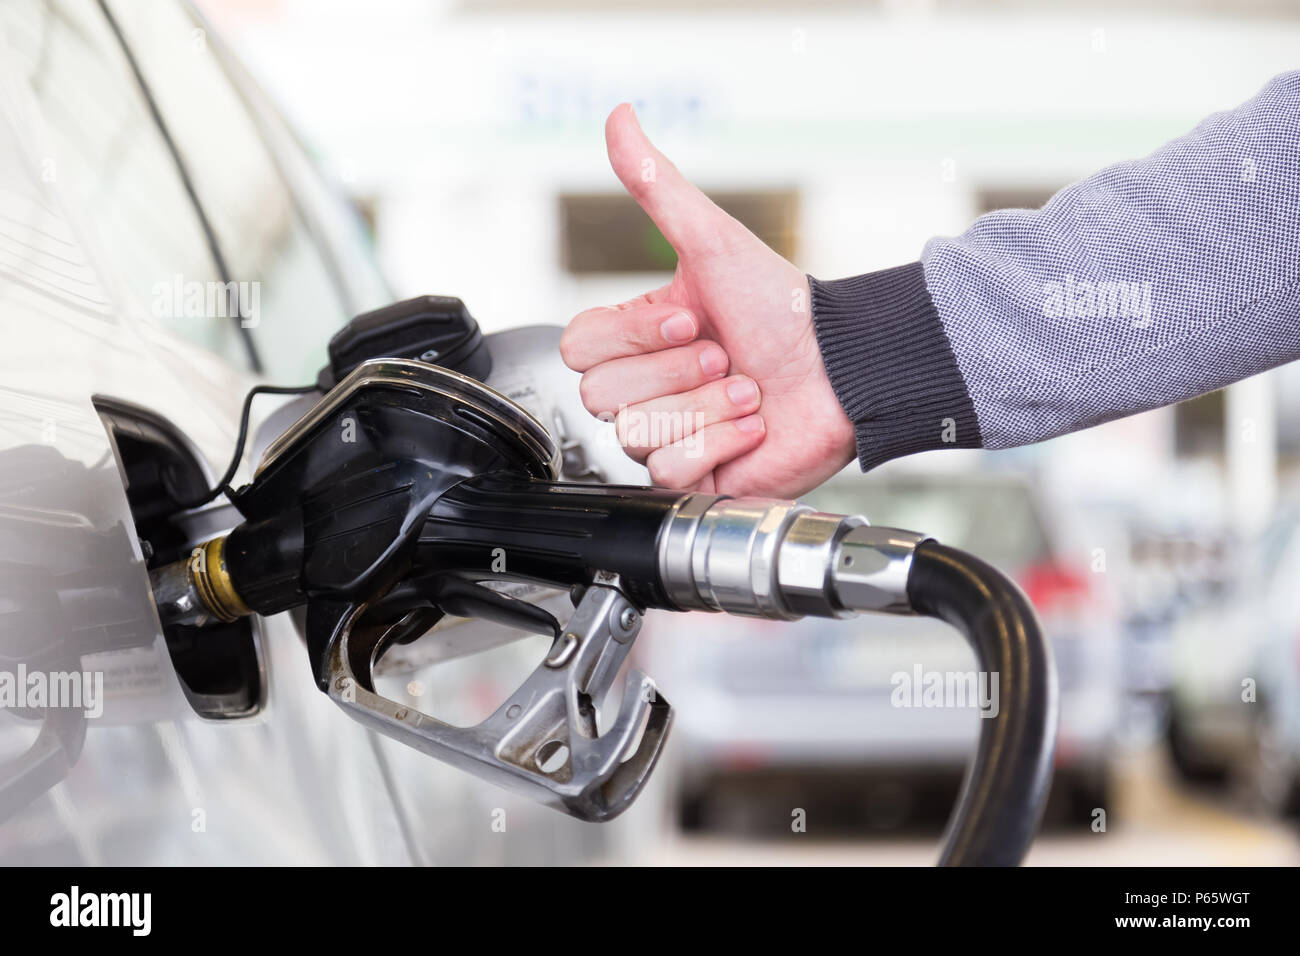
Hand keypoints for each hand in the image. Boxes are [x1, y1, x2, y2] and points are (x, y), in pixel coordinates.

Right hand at [559, 104, 855, 497]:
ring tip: (748, 391)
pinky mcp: (694, 477)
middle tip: (725, 355)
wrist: (842, 370)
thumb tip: (620, 117)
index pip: (578, 348)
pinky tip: (751, 427)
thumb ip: (657, 185)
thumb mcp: (713, 242)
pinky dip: (721, 445)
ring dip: (707, 407)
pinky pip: (672, 470)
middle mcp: (646, 390)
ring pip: (637, 435)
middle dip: (676, 373)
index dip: (633, 338)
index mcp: (638, 339)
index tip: (690, 317)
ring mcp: (667, 435)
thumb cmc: (780, 308)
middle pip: (601, 397)